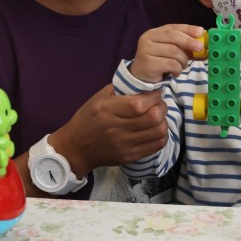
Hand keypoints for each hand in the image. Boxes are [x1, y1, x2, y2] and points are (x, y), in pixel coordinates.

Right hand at [51, 84, 168, 176]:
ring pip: (159, 132)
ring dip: (163, 121)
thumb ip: (120, 89)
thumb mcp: (97, 99)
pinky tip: (154, 129)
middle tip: (158, 104)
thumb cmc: (87, 119)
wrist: (76, 148)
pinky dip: (161, 135)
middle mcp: (116, 129)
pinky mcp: (130, 157)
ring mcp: (124, 145)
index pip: (138, 104)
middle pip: (153, 118)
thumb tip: (143, 83)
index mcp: (106, 111)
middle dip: (161, 107)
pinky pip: (157, 145)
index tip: (155, 93)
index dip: (153, 97)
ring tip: (157, 117)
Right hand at [128, 24, 203, 83]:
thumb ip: (183, 45)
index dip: (188, 29)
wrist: (141, 75)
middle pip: (173, 37)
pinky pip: (170, 64)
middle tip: (200, 48)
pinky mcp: (148, 63)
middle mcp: (148, 39)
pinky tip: (176, 72)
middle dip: (189, 42)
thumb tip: (203, 44)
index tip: (200, 32)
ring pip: (174, 51)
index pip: (173, 28)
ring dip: (183, 60)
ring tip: (183, 66)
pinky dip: (178, 69)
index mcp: (154, 32)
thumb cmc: (159, 60)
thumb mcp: (170, 50)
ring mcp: (146, 50)